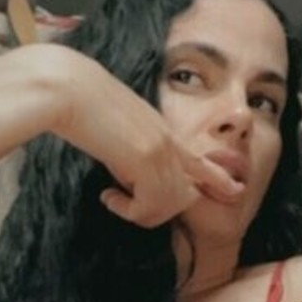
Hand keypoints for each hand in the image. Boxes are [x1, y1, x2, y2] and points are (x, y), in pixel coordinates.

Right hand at [47, 46, 245, 226]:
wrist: (67, 87)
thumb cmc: (78, 103)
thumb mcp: (116, 128)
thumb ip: (131, 149)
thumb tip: (130, 174)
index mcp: (161, 130)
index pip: (198, 159)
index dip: (217, 177)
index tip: (235, 189)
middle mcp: (167, 140)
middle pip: (186, 196)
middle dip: (159, 212)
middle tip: (123, 203)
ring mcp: (160, 149)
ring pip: (169, 205)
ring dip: (139, 213)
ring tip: (114, 199)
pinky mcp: (146, 158)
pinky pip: (148, 206)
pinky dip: (126, 211)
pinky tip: (107, 196)